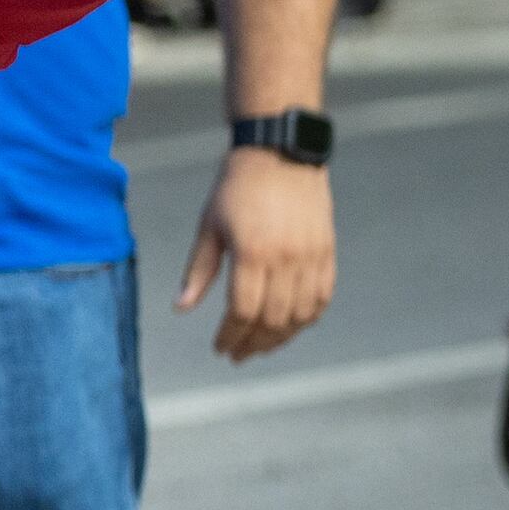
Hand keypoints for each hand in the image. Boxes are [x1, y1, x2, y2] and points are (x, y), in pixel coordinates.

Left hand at [178, 146, 333, 361]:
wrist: (279, 154)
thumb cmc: (236, 188)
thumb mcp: (208, 227)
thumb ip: (199, 271)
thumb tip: (181, 307)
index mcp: (253, 252)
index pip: (243, 311)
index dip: (230, 335)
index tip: (220, 348)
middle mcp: (286, 259)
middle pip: (273, 319)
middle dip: (253, 343)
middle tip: (238, 355)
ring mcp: (311, 257)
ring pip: (301, 315)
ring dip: (281, 338)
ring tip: (261, 347)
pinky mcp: (328, 252)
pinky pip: (322, 298)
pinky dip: (308, 319)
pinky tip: (291, 327)